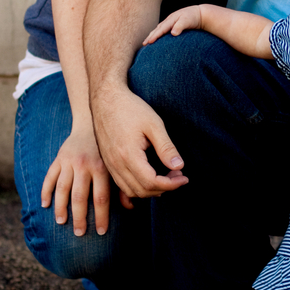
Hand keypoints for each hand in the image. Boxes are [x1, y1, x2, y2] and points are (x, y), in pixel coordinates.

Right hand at [41, 122, 132, 237]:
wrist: (94, 119)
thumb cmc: (113, 142)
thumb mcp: (123, 159)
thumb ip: (124, 183)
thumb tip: (130, 207)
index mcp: (102, 167)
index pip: (101, 198)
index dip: (102, 217)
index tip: (102, 232)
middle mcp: (85, 165)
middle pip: (80, 197)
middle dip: (80, 218)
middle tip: (80, 234)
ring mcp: (70, 161)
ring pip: (62, 189)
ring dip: (61, 208)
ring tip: (62, 222)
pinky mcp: (59, 157)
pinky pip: (50, 177)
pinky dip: (46, 191)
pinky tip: (45, 205)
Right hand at [91, 86, 189, 200]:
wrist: (105, 98)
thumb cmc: (130, 108)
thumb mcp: (154, 124)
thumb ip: (166, 147)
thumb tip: (179, 166)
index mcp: (128, 155)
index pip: (151, 182)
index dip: (171, 185)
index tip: (184, 178)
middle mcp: (116, 164)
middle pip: (142, 191)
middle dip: (164, 188)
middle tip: (178, 175)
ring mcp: (110, 165)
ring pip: (131, 191)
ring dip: (151, 190)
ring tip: (166, 176)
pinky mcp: (108, 163)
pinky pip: (122, 185)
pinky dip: (138, 187)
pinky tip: (150, 177)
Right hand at [143, 5, 202, 45]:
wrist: (199, 13)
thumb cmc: (193, 17)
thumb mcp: (188, 21)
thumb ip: (180, 26)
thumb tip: (173, 33)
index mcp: (171, 19)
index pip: (161, 29)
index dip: (155, 36)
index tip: (149, 42)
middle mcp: (169, 20)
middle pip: (157, 29)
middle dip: (150, 36)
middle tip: (144, 44)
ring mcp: (170, 22)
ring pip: (159, 29)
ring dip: (153, 35)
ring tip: (147, 42)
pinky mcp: (173, 24)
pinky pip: (163, 30)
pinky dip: (158, 33)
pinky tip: (156, 38)